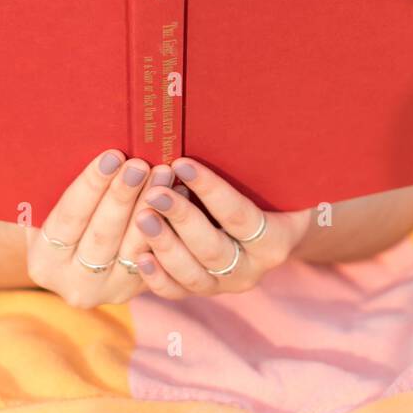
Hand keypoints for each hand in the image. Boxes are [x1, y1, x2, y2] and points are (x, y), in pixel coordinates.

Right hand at [24, 149, 185, 307]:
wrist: (75, 254)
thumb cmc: (66, 215)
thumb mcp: (53, 205)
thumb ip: (68, 188)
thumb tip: (104, 154)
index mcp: (44, 262)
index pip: (69, 217)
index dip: (91, 185)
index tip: (112, 156)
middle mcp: (73, 285)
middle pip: (101, 234)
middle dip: (122, 196)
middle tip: (140, 164)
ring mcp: (107, 292)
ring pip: (132, 248)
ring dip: (150, 207)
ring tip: (162, 173)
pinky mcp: (136, 290)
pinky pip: (155, 257)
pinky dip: (167, 224)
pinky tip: (178, 195)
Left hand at [130, 158, 311, 298]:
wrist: (273, 226)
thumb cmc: (266, 189)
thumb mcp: (269, 177)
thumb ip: (250, 166)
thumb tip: (230, 120)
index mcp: (274, 240)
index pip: (239, 215)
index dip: (210, 190)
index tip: (181, 163)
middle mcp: (251, 269)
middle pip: (213, 249)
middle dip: (182, 220)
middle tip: (155, 193)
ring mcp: (225, 285)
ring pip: (193, 275)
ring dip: (165, 246)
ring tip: (142, 217)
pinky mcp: (202, 292)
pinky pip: (177, 292)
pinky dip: (157, 277)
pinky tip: (138, 255)